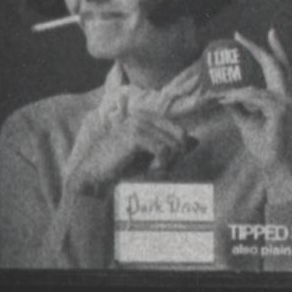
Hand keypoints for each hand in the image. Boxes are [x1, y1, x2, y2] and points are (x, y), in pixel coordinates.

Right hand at [60, 72, 182, 194]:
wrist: (96, 175)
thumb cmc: (123, 167)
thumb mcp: (151, 156)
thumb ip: (172, 146)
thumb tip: (196, 141)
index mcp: (145, 117)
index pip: (180, 131)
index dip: (177, 151)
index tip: (162, 163)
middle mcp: (142, 116)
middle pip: (180, 136)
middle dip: (175, 156)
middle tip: (159, 168)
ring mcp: (137, 124)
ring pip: (173, 145)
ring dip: (167, 163)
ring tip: (150, 170)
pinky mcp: (134, 135)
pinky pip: (164, 151)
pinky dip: (161, 165)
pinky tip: (149, 170)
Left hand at [202, 40, 291, 220]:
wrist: (276, 168)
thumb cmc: (265, 147)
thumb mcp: (245, 122)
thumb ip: (237, 106)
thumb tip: (222, 94)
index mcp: (281, 98)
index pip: (280, 68)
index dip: (273, 49)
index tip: (263, 33)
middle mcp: (287, 98)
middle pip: (276, 66)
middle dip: (258, 48)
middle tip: (239, 36)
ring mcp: (286, 105)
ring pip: (258, 86)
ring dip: (235, 89)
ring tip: (218, 93)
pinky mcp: (280, 113)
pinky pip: (256, 98)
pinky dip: (239, 98)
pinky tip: (226, 100)